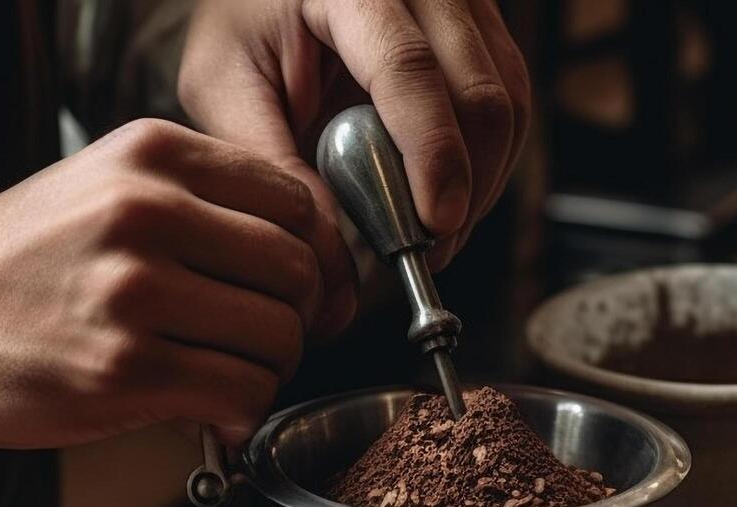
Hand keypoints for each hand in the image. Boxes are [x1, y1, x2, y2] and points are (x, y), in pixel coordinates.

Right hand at [0, 119, 345, 446]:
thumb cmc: (10, 263)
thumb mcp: (101, 190)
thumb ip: (199, 208)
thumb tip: (303, 267)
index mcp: (150, 156)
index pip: (294, 200)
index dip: (311, 257)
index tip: (293, 291)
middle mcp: (146, 212)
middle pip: (296, 271)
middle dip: (294, 319)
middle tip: (261, 344)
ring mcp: (134, 292)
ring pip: (278, 336)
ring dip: (269, 371)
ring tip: (227, 377)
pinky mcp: (123, 370)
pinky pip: (241, 393)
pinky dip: (242, 413)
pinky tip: (212, 412)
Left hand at [178, 0, 531, 275]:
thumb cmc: (243, 27)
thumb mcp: (224, 85)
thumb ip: (271, 161)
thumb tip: (332, 249)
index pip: (408, 68)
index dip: (431, 153)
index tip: (434, 223)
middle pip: (480, 89)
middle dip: (467, 184)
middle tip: (429, 251)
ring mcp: (462, 3)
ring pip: (510, 101)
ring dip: (484, 180)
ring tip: (436, 233)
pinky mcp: (483, 29)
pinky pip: (512, 102)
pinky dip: (489, 161)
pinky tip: (451, 196)